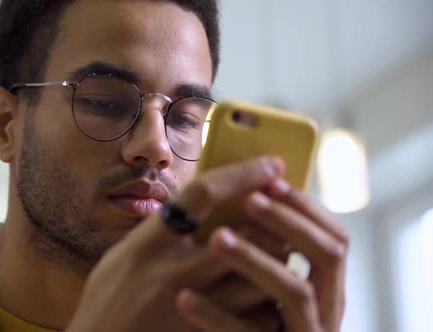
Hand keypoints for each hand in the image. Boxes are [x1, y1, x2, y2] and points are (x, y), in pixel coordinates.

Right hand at [65, 157, 286, 331]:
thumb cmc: (107, 303)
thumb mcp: (122, 257)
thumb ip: (158, 233)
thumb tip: (198, 208)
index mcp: (148, 244)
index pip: (203, 193)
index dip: (243, 173)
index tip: (271, 164)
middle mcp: (170, 274)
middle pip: (246, 237)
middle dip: (275, 224)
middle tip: (287, 219)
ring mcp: (189, 311)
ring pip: (258, 280)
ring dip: (276, 264)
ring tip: (280, 257)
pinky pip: (255, 320)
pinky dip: (267, 305)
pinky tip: (265, 299)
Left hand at [176, 180, 348, 331]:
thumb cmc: (246, 323)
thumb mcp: (268, 290)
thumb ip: (267, 255)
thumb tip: (244, 196)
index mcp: (328, 288)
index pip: (336, 238)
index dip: (306, 207)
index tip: (273, 179)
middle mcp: (329, 311)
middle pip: (328, 256)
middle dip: (289, 223)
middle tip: (250, 200)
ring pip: (295, 291)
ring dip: (257, 259)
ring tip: (216, 239)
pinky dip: (217, 315)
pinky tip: (185, 298)